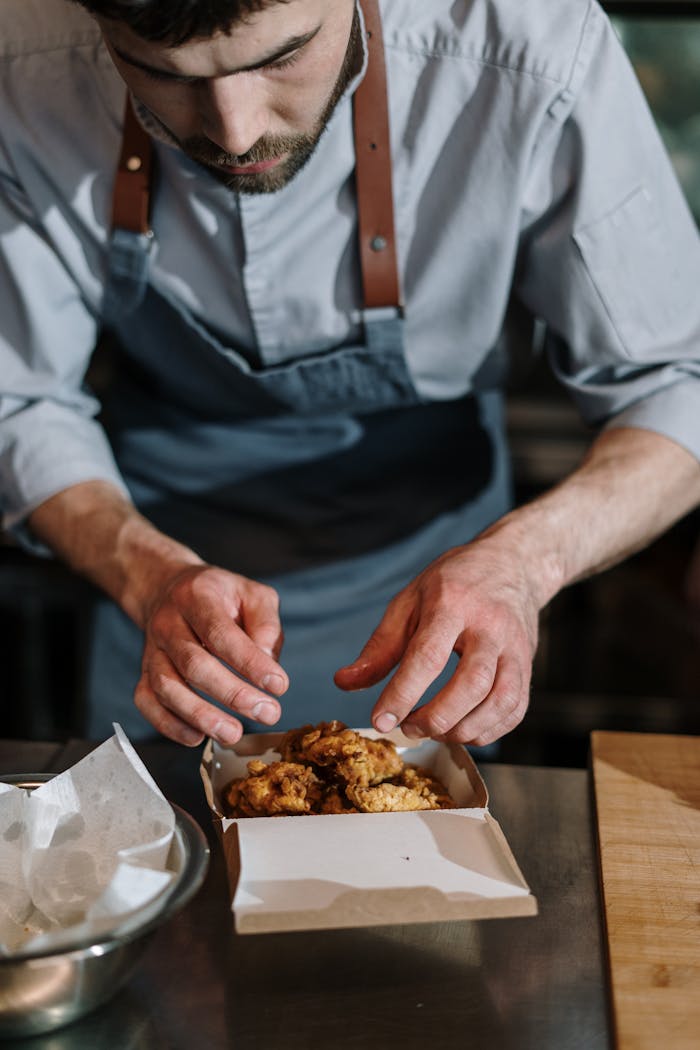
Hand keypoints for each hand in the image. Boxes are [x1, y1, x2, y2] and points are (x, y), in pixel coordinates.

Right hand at [134, 564, 287, 746]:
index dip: (249, 662)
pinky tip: (197, 737)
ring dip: (200, 716)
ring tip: (233, 734)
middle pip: (194, 664)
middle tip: (268, 713)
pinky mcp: (144, 673)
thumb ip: (266, 623)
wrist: (168, 589)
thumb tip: (267, 662)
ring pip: (167, 687)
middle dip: (233, 694)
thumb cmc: (220, 596)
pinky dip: (169, 724)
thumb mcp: (252, 594)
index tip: (278, 685)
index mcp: (197, 596)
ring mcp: (152, 649)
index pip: (221, 633)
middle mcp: (168, 622)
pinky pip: (147, 702)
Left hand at [334, 536, 539, 746]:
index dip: (402, 694)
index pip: (428, 656)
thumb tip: (345, 683)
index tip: (380, 720)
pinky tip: (461, 728)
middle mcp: (491, 626)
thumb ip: (379, 646)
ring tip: (433, 731)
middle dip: (436, 718)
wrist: (512, 564)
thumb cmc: (455, 583)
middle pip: (471, 684)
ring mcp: (516, 648)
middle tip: (408, 728)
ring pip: (499, 701)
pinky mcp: (528, 666)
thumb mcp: (410, 601)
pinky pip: (515, 709)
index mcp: (453, 603)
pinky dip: (487, 730)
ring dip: (463, 729)